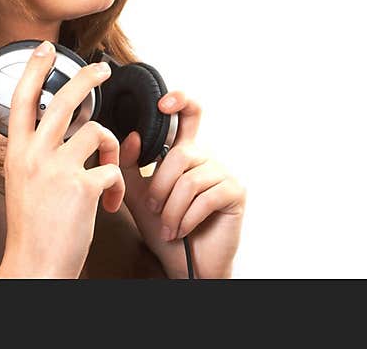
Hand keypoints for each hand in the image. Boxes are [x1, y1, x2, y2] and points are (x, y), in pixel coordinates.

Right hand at [0, 41, 125, 278]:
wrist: (35, 266)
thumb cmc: (32, 228)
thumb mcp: (22, 182)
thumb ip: (38, 153)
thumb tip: (66, 128)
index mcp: (17, 154)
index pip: (21, 100)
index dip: (34, 70)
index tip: (45, 50)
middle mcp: (34, 156)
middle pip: (63, 102)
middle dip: (86, 78)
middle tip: (103, 69)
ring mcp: (58, 170)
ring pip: (96, 132)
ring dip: (111, 148)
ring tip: (108, 169)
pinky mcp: (83, 187)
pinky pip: (112, 168)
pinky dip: (118, 186)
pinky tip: (111, 202)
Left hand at [119, 92, 246, 278]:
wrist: (185, 265)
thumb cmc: (165, 230)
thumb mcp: (139, 195)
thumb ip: (131, 166)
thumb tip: (133, 136)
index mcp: (185, 154)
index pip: (189, 116)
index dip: (180, 101)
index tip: (163, 104)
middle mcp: (207, 158)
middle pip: (180, 154)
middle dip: (161, 186)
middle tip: (156, 209)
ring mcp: (224, 174)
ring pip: (190, 179)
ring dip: (173, 209)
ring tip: (169, 227)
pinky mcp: (236, 192)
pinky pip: (205, 197)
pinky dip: (187, 218)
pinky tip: (183, 229)